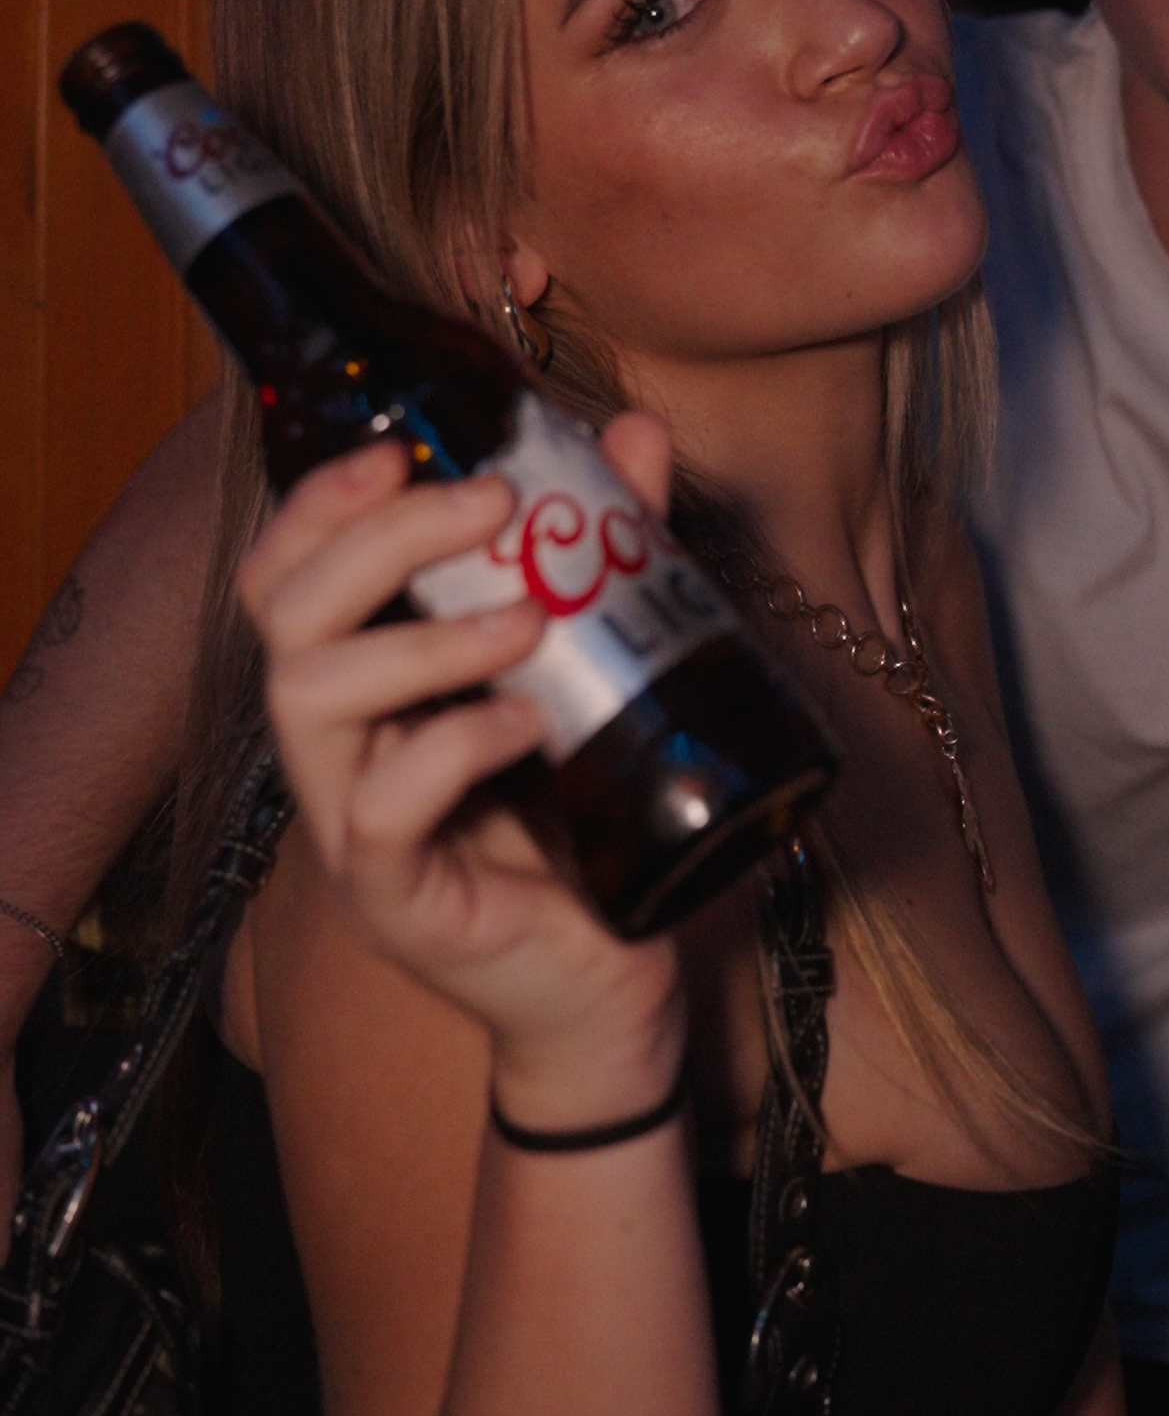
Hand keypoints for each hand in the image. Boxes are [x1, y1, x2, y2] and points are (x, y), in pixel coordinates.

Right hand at [240, 420, 682, 1120]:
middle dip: (377, 537)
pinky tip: (527, 727)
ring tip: (524, 622)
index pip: (284, 575)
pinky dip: (453, 746)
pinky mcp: (394, 900)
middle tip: (487, 504)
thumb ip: (609, 552)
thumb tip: (636, 434)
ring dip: (418, 637)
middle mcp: (336, 750)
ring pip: (306, 701)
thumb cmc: (585, 818)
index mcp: (366, 686)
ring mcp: (351, 828)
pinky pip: (383, 809)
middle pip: (283, 617)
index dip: (320, 503)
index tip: (401, 447)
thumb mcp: (601, 665)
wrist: (609, 981)